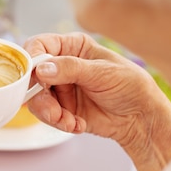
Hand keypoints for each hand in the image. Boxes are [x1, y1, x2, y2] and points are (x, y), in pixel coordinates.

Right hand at [24, 32, 170, 170]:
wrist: (139, 118)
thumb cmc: (129, 86)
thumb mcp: (103, 72)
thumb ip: (71, 69)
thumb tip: (41, 69)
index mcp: (71, 47)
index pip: (39, 46)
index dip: (31, 59)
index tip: (34, 76)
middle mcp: (60, 66)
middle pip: (32, 76)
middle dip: (41, 97)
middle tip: (54, 112)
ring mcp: (58, 88)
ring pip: (35, 98)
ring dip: (50, 114)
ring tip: (69, 122)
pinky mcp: (59, 108)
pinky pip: (46, 115)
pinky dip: (59, 123)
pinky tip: (77, 124)